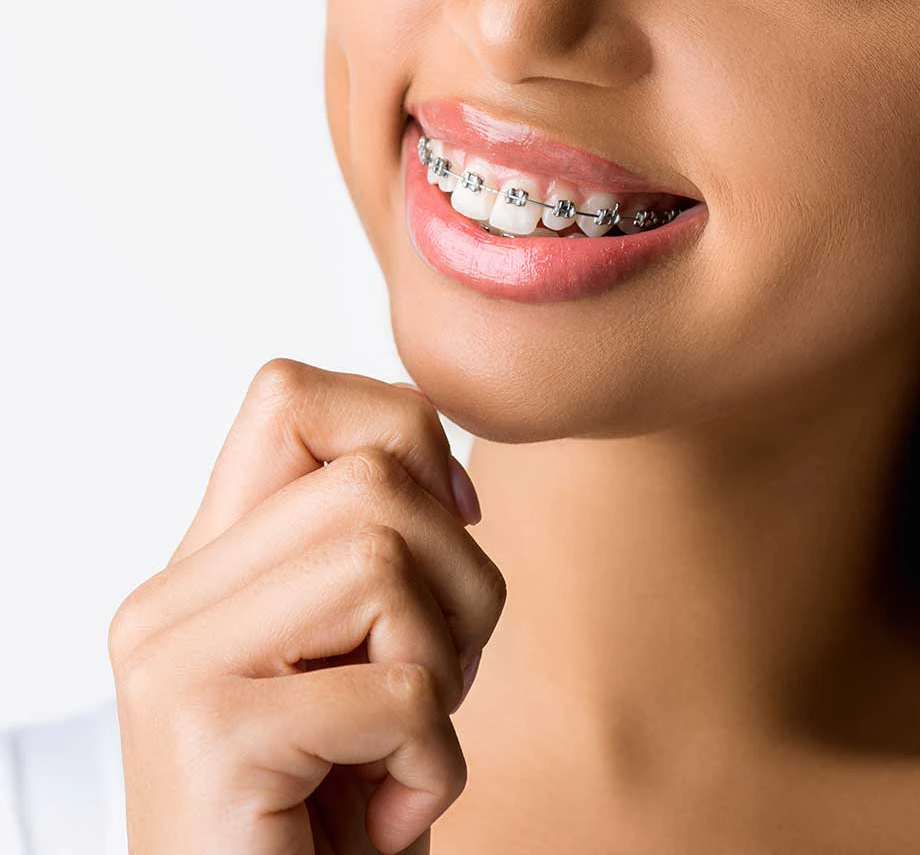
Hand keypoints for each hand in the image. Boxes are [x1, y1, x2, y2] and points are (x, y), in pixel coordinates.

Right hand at [108, 358, 505, 854]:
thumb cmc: (331, 814)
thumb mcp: (354, 657)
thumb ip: (368, 551)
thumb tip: (454, 478)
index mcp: (202, 567)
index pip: (290, 396)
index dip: (399, 432)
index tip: (449, 522)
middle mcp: (169, 602)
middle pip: (370, 479)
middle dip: (460, 579)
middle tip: (436, 683)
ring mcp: (177, 665)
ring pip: (383, 560)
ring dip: (450, 667)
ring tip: (404, 747)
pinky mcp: (211, 738)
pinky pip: (401, 692)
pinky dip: (435, 766)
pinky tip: (384, 817)